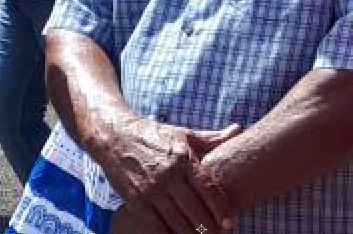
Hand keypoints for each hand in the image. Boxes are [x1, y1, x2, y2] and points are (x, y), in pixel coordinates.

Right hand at [98, 117, 241, 233]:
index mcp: (184, 158)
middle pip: (194, 208)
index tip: (230, 222)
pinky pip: (154, 224)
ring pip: (176, 219)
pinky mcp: (135, 201)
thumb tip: (238, 129)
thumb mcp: (185, 134)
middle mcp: (168, 175)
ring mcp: (150, 190)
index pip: (207, 188)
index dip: (220, 208)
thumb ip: (212, 138)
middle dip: (208, 226)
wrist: (114, 136)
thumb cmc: (155, 135)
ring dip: (191, 233)